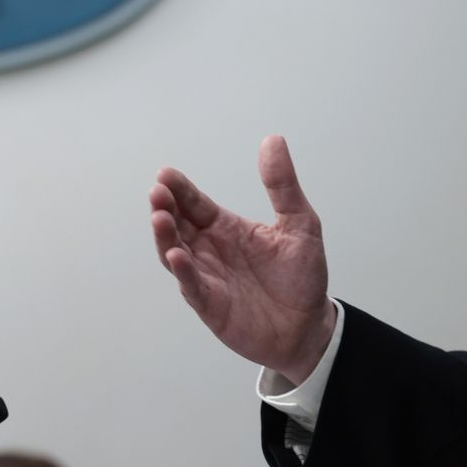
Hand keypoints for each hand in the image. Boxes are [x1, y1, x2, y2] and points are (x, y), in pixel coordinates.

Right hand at [149, 135, 336, 384]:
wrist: (309, 326)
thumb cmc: (301, 277)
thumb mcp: (300, 223)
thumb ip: (283, 185)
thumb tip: (272, 140)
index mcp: (226, 228)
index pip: (195, 204)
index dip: (180, 189)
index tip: (166, 174)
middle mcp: (210, 251)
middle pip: (178, 225)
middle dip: (164, 208)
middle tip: (157, 192)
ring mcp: (207, 278)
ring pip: (175, 253)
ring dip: (164, 236)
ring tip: (159, 217)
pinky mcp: (211, 305)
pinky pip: (192, 286)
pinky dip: (182, 271)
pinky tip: (177, 255)